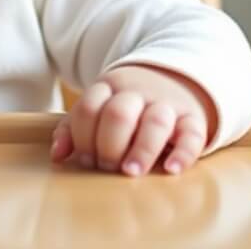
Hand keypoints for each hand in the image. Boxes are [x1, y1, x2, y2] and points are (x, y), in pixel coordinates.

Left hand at [50, 64, 216, 176]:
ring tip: (130, 172)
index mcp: (109, 88)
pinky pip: (192, 134)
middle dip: (109, 144)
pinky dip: (183, 153)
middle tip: (107, 168)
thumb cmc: (125, 104)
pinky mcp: (193, 120)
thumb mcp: (98, 106)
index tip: (86, 160)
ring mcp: (166, 105)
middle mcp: (137, 94)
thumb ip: (74, 128)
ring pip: (155, 122)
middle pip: (118, 113)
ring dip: (141, 149)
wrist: (171, 78)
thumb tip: (57, 156)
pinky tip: (172, 170)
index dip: (83, 136)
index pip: (89, 107)